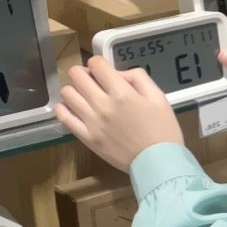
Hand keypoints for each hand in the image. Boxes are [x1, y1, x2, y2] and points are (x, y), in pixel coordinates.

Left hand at [54, 58, 183, 171]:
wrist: (158, 163)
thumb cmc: (162, 130)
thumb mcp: (159, 97)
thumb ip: (138, 78)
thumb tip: (117, 74)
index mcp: (122, 93)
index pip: (96, 63)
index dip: (99, 64)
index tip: (105, 72)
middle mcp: (103, 105)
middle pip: (76, 75)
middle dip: (84, 73)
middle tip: (93, 83)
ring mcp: (91, 122)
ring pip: (66, 93)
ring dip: (75, 90)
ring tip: (85, 97)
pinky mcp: (86, 137)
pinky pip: (63, 117)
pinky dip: (64, 108)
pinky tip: (74, 109)